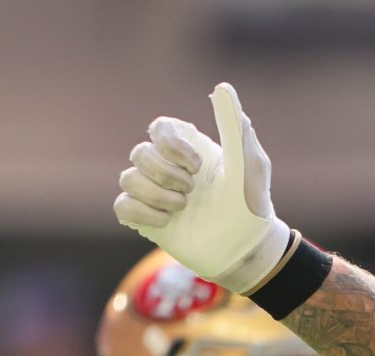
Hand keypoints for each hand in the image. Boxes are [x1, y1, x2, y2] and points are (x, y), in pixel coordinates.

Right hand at [113, 82, 293, 295]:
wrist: (247, 249)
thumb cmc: (252, 204)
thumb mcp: (249, 163)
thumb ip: (235, 126)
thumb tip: (223, 87)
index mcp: (189, 150)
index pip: (159, 128)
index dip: (170, 144)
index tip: (196, 165)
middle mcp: (168, 168)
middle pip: (140, 152)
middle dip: (165, 173)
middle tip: (193, 190)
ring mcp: (155, 194)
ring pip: (128, 178)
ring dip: (156, 194)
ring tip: (184, 208)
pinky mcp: (147, 219)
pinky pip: (122, 206)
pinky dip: (142, 212)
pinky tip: (167, 221)